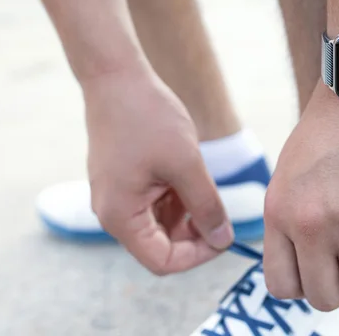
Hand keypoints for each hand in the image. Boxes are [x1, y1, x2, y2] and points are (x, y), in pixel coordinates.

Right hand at [81, 62, 233, 273]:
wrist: (117, 77)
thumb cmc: (147, 117)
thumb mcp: (187, 164)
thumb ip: (206, 207)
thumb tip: (223, 241)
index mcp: (121, 216)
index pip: (163, 262)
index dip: (198, 256)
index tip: (224, 236)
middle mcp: (114, 213)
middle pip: (162, 246)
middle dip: (196, 234)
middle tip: (221, 211)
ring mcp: (118, 198)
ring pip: (162, 225)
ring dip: (189, 214)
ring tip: (202, 183)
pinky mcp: (125, 183)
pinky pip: (155, 205)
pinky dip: (178, 199)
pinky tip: (189, 175)